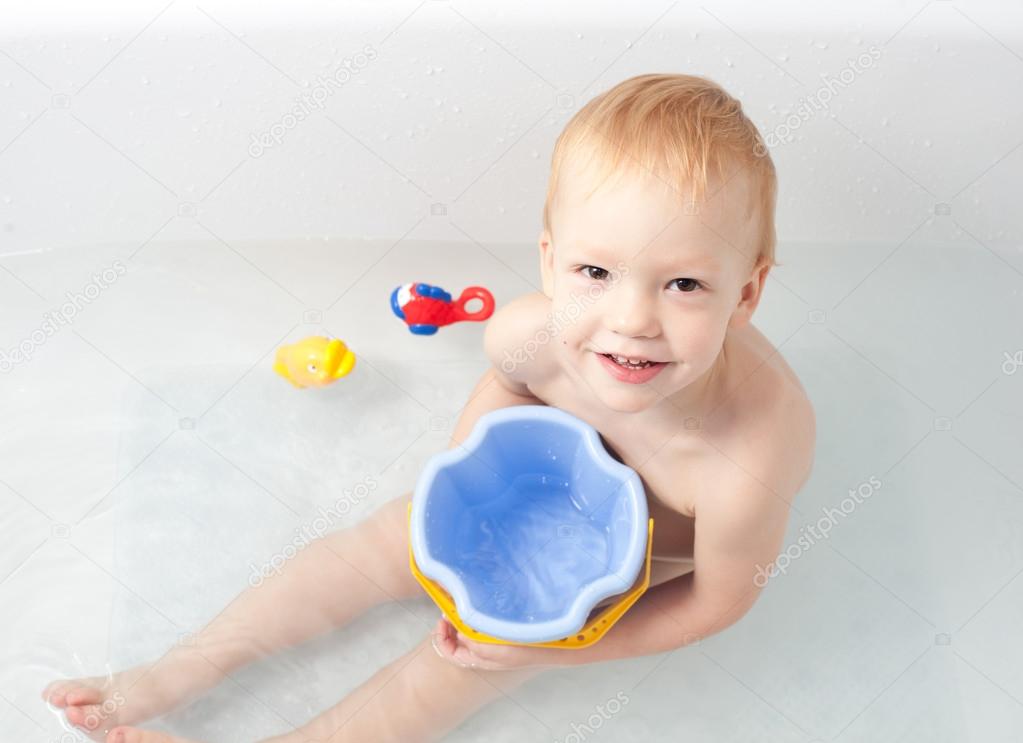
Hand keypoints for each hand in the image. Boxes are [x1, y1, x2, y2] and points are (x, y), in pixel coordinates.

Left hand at [430, 617, 564, 671]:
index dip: (443, 638)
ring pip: (468, 634)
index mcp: (481, 658)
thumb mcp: (499, 650)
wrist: (554, 644)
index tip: (443, 620)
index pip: (452, 653)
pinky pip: (481, 627)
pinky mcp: (502, 633)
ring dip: (461, 620)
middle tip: (449, 609)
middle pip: (457, 642)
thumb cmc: (527, 649)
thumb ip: (476, 645)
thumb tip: (458, 633)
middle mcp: (484, 653)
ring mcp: (493, 643)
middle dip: (450, 626)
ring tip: (460, 605)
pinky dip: (475, 617)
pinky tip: (478, 605)